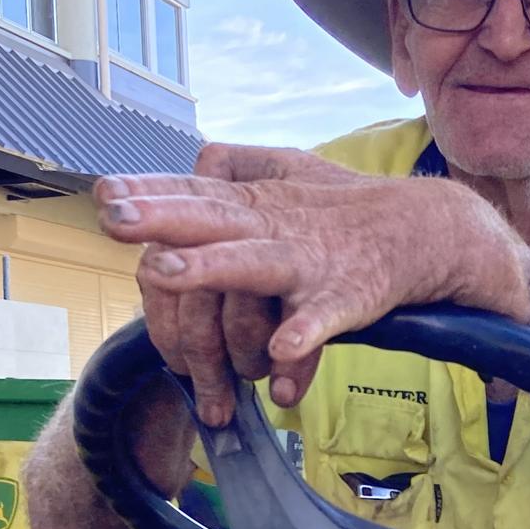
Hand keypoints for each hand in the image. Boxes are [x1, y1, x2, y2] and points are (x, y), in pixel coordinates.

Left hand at [94, 144, 529, 425]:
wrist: (426, 231)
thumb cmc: (343, 215)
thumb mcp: (284, 189)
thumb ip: (236, 185)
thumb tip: (190, 174)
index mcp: (258, 205)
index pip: (194, 195)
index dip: (149, 194)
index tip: (103, 192)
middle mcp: (276, 225)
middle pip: (209, 218)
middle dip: (159, 217)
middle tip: (112, 215)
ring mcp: (309, 261)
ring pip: (254, 265)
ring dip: (209, 268)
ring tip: (163, 270)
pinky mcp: (347, 296)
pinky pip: (322, 318)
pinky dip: (303, 335)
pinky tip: (282, 354)